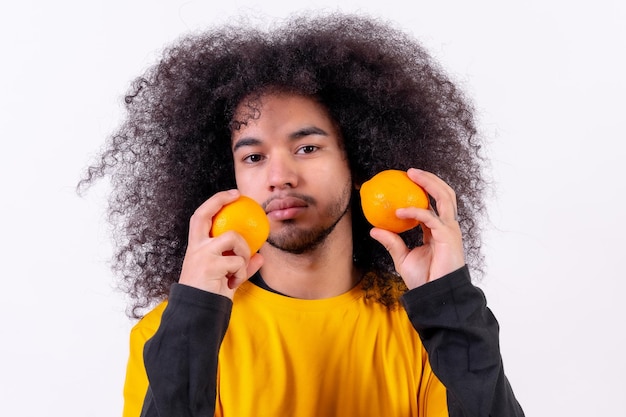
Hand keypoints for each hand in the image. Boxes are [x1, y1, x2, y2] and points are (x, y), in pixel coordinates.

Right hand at [179, 190, 263, 298]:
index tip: (233, 194)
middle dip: (220, 199)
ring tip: (238, 269)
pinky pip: (238, 261)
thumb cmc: (210, 293)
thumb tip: (261, 256)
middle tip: (238, 197)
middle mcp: (196, 247)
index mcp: (196, 247)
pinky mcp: (211, 265)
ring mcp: (202, 255)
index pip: (201, 217)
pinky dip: (241, 272)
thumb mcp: (226, 276)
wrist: (198, 312)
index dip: (216, 202)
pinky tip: (232, 283)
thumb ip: (241, 265)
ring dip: (243, 252)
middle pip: (204, 214)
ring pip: (233, 238)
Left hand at [369, 168, 464, 289]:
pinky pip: (430, 217)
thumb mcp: (402, 258)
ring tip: (412, 175)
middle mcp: (447, 227)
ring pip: (445, 197)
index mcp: (438, 230)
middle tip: (410, 171)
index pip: (434, 204)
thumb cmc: (424, 280)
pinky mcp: (448, 236)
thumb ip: (391, 242)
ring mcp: (450, 230)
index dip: (423, 190)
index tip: (406, 181)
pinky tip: (400, 211)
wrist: (435, 295)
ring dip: (429, 183)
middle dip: (430, 179)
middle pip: (445, 194)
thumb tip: (374, 230)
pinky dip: (415, 211)